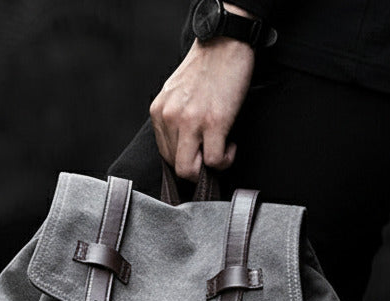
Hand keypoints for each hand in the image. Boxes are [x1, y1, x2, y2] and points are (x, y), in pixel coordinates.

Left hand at [150, 7, 255, 180]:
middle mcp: (170, 117)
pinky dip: (225, 159)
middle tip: (211, 152)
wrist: (224, 41)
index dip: (186, 158)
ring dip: (209, 167)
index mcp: (159, 111)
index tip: (200, 150)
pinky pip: (215, 162)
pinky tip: (230, 143)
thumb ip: (174, 118)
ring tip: (221, 147)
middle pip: (176, 167)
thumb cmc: (206, 67)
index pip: (165, 155)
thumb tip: (183, 147)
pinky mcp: (214, 122)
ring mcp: (190, 121)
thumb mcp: (177, 93)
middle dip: (197, 168)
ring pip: (190, 171)